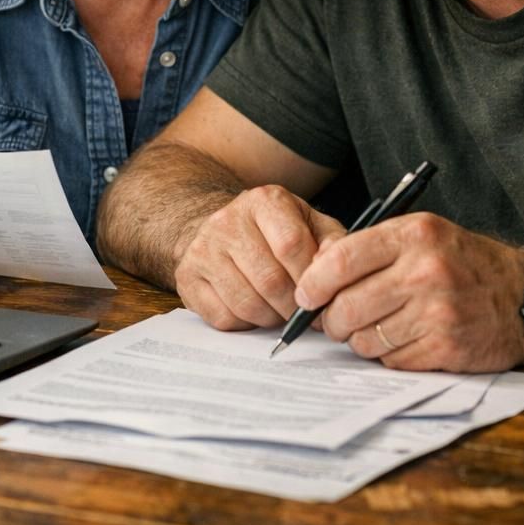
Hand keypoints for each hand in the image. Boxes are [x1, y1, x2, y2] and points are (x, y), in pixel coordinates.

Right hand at [173, 185, 345, 329]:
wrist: (225, 230)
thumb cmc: (277, 233)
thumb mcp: (312, 226)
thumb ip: (333, 245)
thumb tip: (336, 275)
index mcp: (264, 201)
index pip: (292, 246)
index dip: (312, 280)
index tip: (323, 297)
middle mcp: (228, 219)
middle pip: (270, 280)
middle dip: (293, 306)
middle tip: (303, 313)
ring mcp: (203, 248)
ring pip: (247, 303)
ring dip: (271, 318)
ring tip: (280, 311)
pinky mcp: (187, 276)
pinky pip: (223, 317)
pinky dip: (245, 324)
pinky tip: (253, 309)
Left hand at [294, 212, 523, 371]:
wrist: (522, 295)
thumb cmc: (461, 262)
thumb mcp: (420, 235)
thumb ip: (370, 249)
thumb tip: (314, 278)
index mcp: (413, 235)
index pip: (341, 260)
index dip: (313, 283)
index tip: (305, 295)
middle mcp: (425, 271)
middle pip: (347, 306)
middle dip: (332, 320)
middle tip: (336, 320)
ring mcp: (437, 312)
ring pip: (364, 339)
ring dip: (361, 339)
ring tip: (378, 327)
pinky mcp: (446, 347)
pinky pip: (391, 360)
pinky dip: (389, 355)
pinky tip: (405, 339)